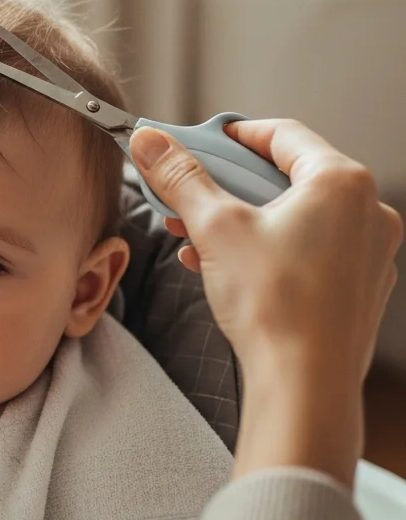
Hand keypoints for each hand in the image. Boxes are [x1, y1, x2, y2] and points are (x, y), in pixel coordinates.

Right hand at [130, 120, 400, 486]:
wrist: (304, 385)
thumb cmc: (274, 304)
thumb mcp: (214, 227)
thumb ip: (179, 177)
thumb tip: (149, 141)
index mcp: (341, 182)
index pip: (281, 134)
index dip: (231, 134)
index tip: (198, 142)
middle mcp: (368, 211)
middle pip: (284, 176)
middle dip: (226, 185)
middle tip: (187, 194)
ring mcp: (369, 251)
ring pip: (294, 214)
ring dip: (240, 219)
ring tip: (194, 236)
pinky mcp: (359, 286)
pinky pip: (307, 247)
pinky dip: (265, 247)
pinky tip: (222, 265)